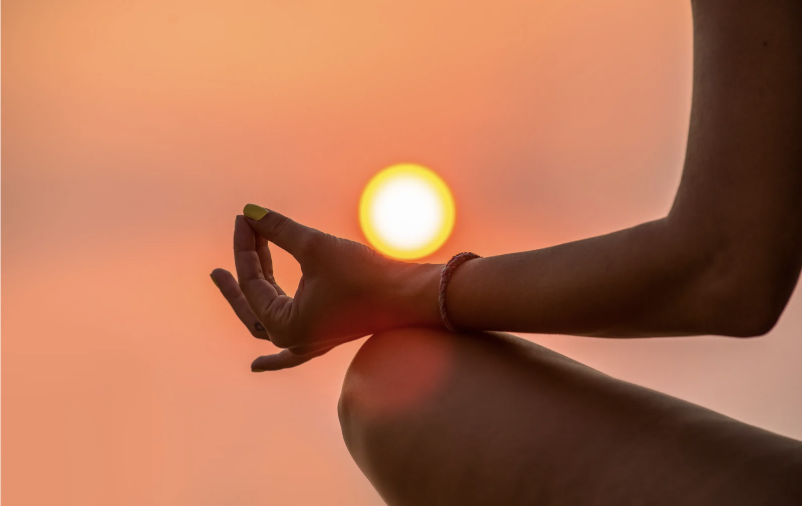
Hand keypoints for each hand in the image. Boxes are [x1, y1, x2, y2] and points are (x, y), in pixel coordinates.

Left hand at [211, 205, 441, 371]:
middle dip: (238, 275)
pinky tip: (258, 366)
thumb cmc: (365, 275)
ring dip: (252, 293)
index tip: (244, 218)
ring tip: (229, 275)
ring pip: (267, 319)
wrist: (413, 297)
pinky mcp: (325, 336)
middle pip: (252, 303)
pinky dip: (274, 359)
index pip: (253, 281)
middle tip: (222, 255)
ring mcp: (310, 342)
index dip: (246, 246)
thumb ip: (279, 230)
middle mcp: (293, 340)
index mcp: (285, 326)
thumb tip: (249, 211)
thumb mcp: (316, 247)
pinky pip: (291, 352)